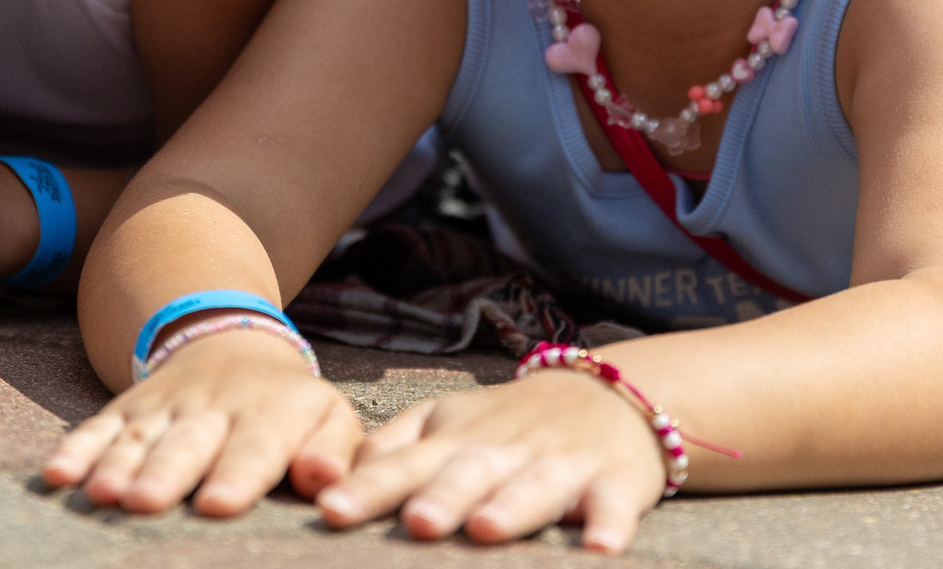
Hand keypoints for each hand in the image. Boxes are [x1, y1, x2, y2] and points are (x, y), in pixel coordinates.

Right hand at [43, 329, 362, 514]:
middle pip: (186, 444)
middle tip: (144, 502)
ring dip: (116, 463)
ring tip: (101, 493)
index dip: (235, 475)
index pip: (253, 448)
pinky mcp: (129, 408)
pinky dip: (76, 448)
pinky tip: (56, 475)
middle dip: (164, 473)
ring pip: (138, 436)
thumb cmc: (289, 405)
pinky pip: (99, 425)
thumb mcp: (328, 416)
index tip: (218, 503)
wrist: (234, 342)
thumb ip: (334, 450)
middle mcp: (211, 408)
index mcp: (268, 414)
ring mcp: (165, 406)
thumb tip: (326, 483)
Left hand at [315, 369, 667, 553]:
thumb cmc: (505, 425)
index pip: (404, 465)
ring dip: (511, 508)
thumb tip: (329, 479)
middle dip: (442, 498)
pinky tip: (601, 549)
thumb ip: (391, 448)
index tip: (331, 512)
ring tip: (486, 529)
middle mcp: (503, 450)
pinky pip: (612, 505)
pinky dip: (609, 525)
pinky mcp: (613, 482)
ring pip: (534, 486)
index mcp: (455, 439)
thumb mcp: (444, 422)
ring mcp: (560, 463)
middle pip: (468, 474)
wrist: (605, 393)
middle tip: (417, 524)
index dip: (368, 488)